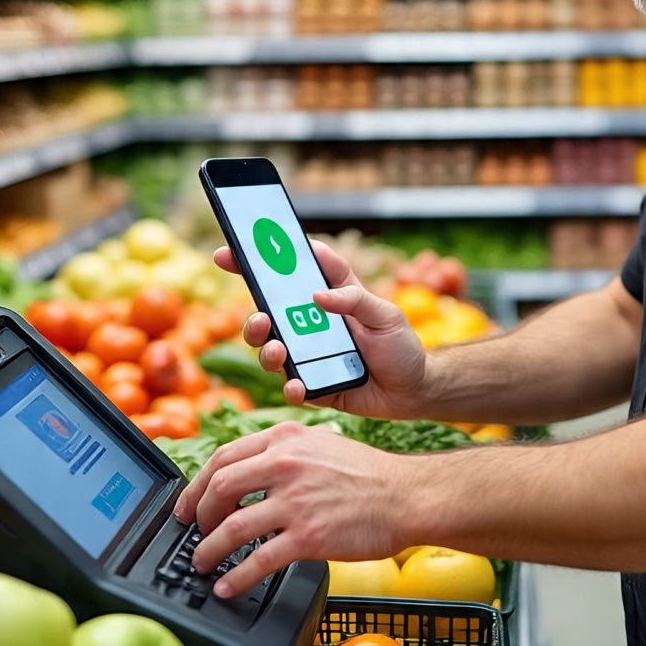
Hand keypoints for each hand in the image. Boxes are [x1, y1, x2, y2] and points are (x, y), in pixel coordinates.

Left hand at [174, 422, 409, 597]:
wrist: (408, 496)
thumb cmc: (370, 474)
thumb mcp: (321, 443)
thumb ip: (285, 451)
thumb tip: (250, 471)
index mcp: (286, 439)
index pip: (224, 457)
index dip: (197, 485)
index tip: (189, 504)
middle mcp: (286, 464)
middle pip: (219, 488)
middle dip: (198, 516)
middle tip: (195, 533)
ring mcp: (296, 501)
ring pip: (231, 528)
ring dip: (208, 551)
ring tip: (202, 564)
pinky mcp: (308, 536)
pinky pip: (258, 561)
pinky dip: (236, 578)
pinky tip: (228, 588)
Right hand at [214, 239, 428, 417]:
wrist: (413, 393)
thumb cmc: (401, 346)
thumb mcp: (386, 316)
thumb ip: (355, 300)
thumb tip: (318, 296)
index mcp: (329, 296)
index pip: (292, 271)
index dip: (262, 257)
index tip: (232, 251)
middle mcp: (312, 325)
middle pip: (269, 313)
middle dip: (254, 315)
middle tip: (261, 318)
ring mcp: (309, 356)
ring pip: (271, 350)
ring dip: (267, 351)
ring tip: (279, 352)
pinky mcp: (312, 386)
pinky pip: (292, 387)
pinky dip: (291, 387)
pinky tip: (299, 387)